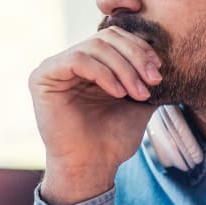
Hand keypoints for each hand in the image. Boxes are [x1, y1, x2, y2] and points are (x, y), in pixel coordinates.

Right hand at [28, 25, 161, 204]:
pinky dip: (104, 73)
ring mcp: (56, 66)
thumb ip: (146, 72)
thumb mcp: (139, 97)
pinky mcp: (42, 76)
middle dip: (135, 57)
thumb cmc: (113, 136)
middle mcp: (72, 60)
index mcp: (92, 62)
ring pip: (95, 46)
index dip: (140, 48)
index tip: (159, 70)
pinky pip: (77, 59)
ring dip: (124, 68)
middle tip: (153, 81)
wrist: (93, 167)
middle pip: (107, 37)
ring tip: (138, 92)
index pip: (116, 37)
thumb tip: (162, 51)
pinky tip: (118, 92)